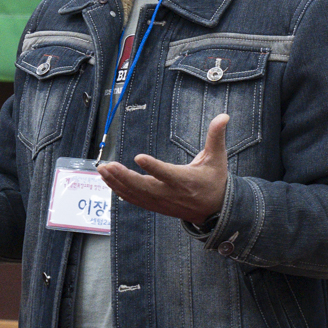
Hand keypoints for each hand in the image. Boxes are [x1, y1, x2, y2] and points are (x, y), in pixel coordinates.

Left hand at [101, 112, 229, 224]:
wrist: (215, 210)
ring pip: (135, 194)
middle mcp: (171, 193)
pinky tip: (108, 181)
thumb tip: (224, 116)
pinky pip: (134, 199)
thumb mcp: (218, 158)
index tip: (139, 157)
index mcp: (185, 180)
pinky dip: (119, 190)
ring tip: (103, 170)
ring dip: (117, 182)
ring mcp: (161, 201)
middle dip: (124, 177)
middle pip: (144, 187)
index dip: (153, 166)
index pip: (167, 173)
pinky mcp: (155, 205)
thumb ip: (216, 136)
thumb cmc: (215, 181)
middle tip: (108, 166)